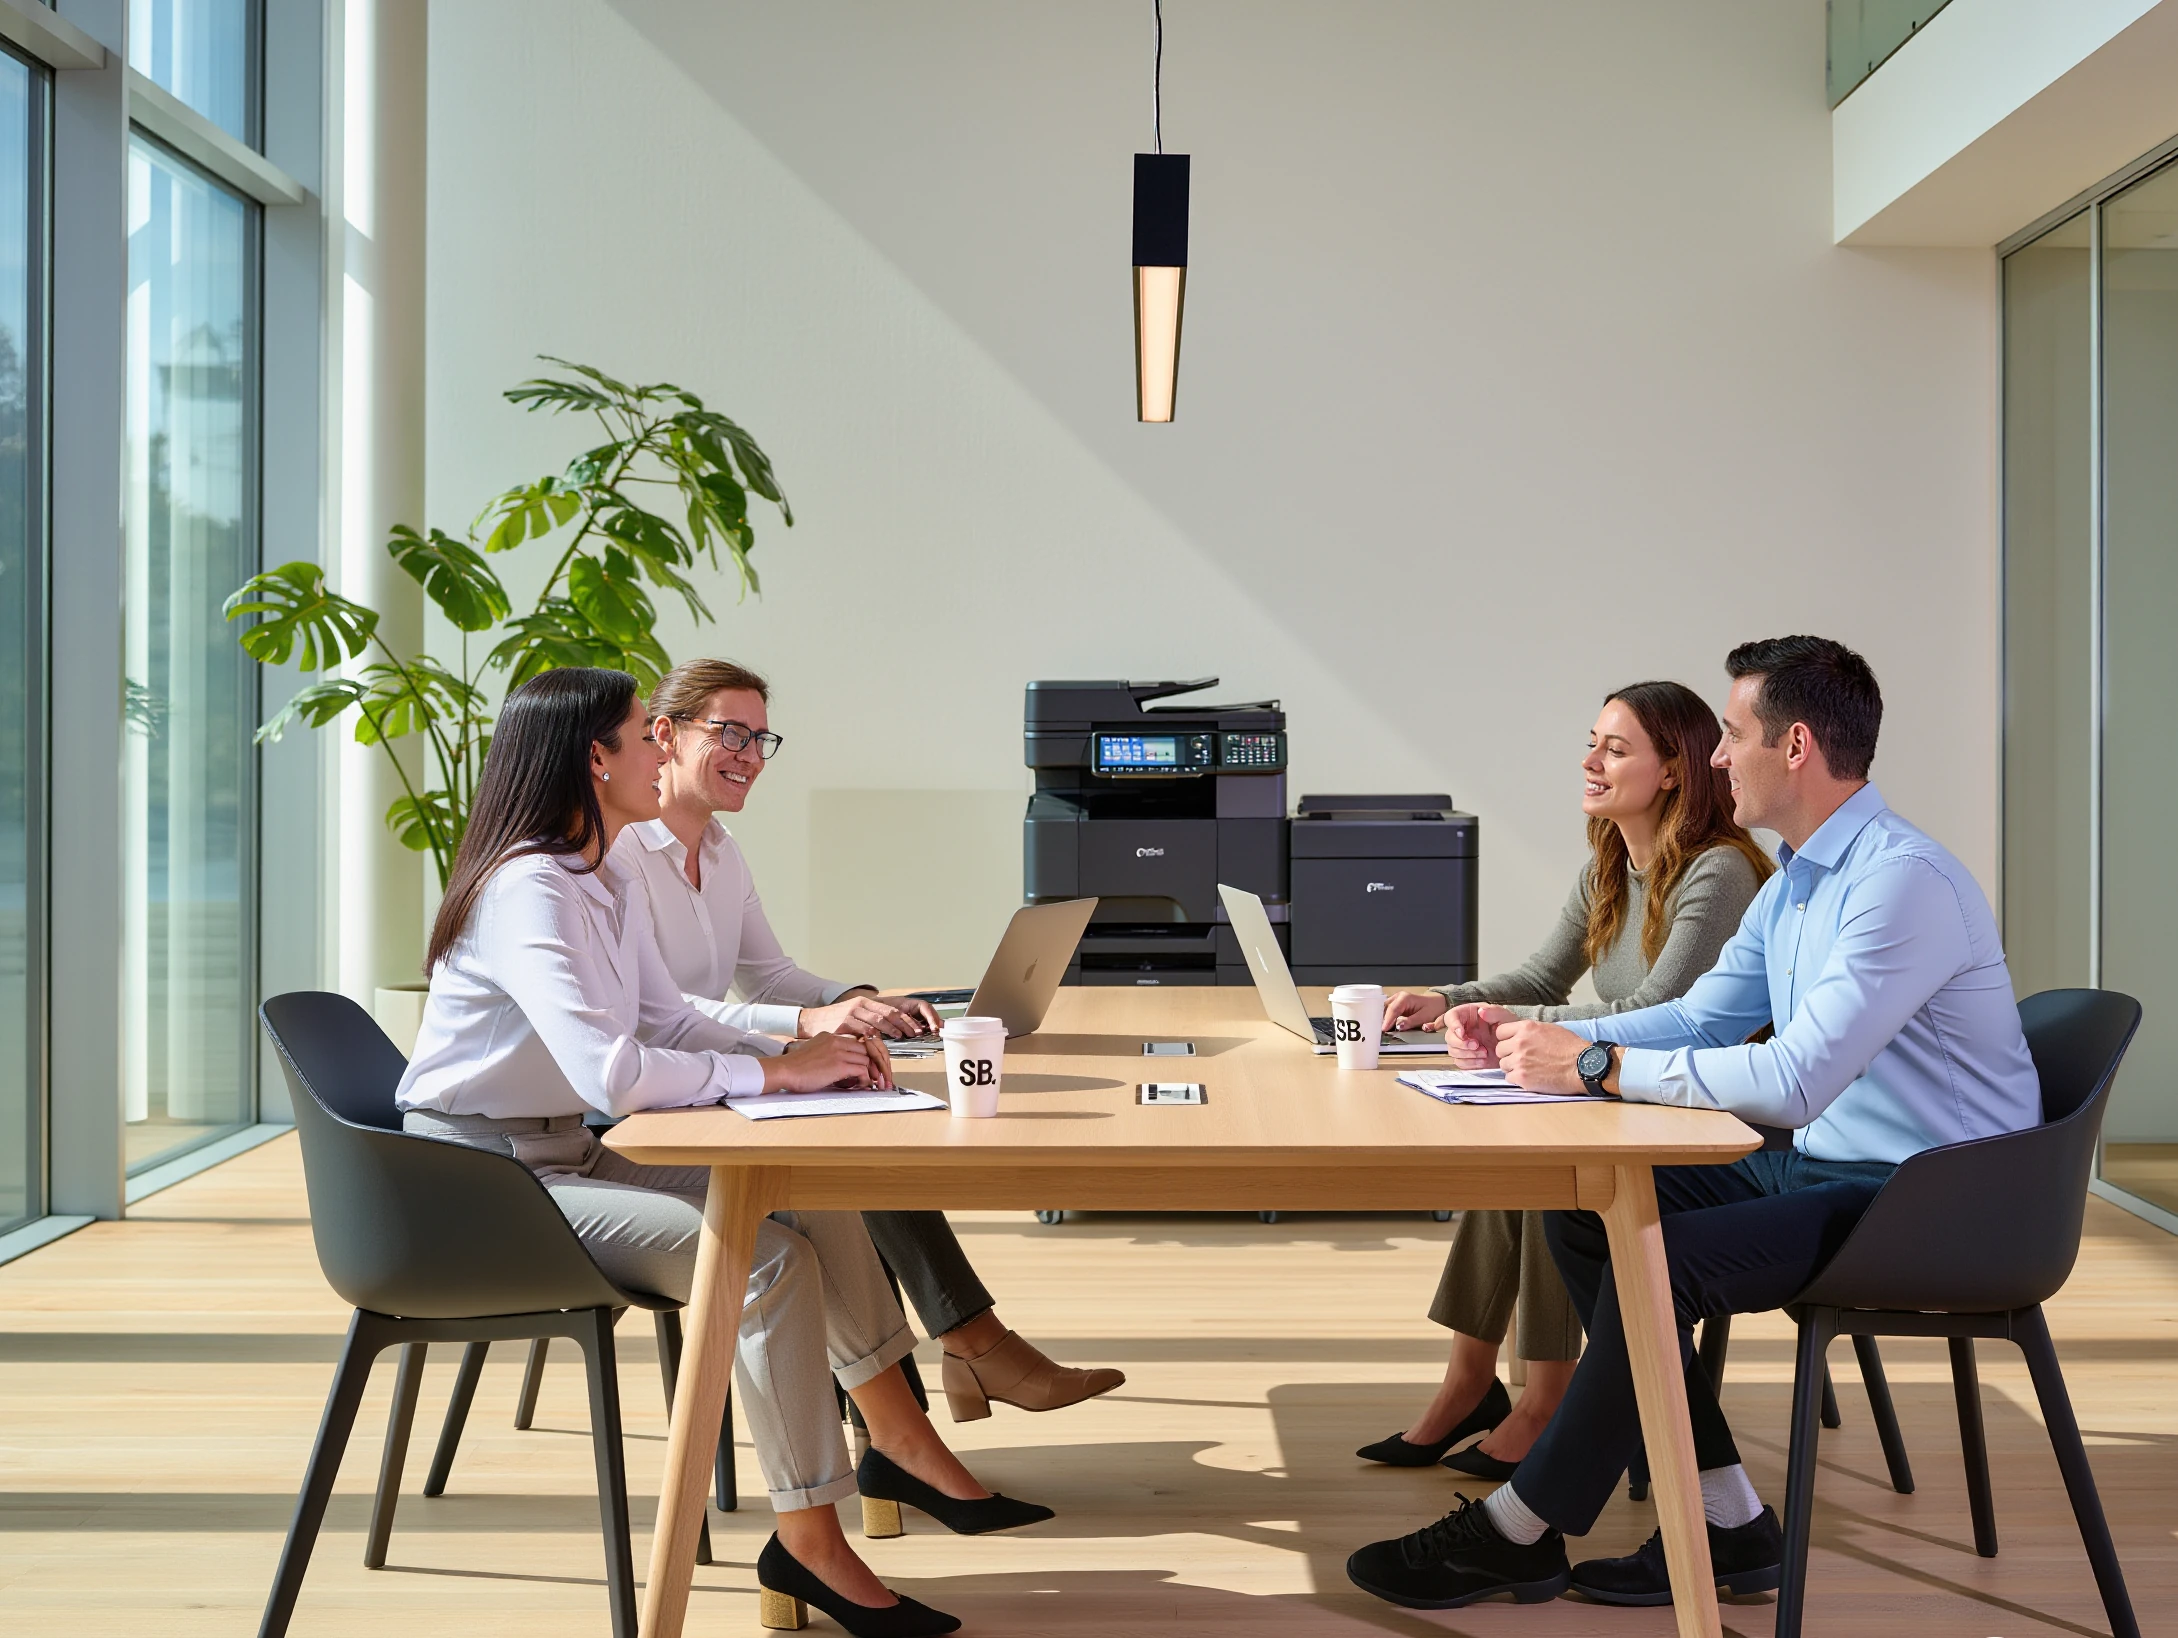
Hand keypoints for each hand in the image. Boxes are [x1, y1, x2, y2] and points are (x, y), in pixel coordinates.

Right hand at [764, 1031, 895, 1092]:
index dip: (867, 1055)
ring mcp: (838, 1052)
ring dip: (871, 1073)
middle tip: (878, 1076)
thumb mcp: (815, 1053)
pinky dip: (865, 1079)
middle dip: (875, 1063)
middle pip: (867, 1049)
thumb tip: (848, 1069)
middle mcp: (836, 1041)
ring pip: (867, 1059)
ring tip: (871, 1083)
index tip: (871, 1066)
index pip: (858, 1042)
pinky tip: (861, 1086)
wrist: (783, 1071)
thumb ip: (831, 1055)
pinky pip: (862, 1070)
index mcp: (830, 1036)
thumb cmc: (795, 1068)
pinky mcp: (838, 1065)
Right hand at [799, 992, 938, 1039]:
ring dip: (892, 1032)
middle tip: (915, 1033)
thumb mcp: (850, 1019)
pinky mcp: (842, 1027)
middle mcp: (858, 1006)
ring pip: (877, 1023)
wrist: (809, 1024)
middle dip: (903, 1024)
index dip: (904, 1019)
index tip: (916, 1027)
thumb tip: (884, 1033)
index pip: (888, 1009)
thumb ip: (866, 1023)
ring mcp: (850, 1016)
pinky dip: (874, 1041)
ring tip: (902, 1037)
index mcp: (862, 1003)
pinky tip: (881, 1045)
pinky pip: (862, 1033)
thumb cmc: (830, 1025)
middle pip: (886, 1014)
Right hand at [1383, 991, 1448, 1030]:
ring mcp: (1397, 1000)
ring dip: (1383, 1020)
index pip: (1393, 1009)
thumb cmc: (1433, 1008)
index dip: (1387, 1020)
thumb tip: (1398, 1027)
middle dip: (1382, 1020)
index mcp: (1405, 998)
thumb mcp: (1424, 1017)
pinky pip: (1389, 1012)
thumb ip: (1410, 1022)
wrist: (1438, 1003)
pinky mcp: (1397, 1005)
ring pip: (1385, 1010)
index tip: (1383, 1029)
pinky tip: (1386, 1027)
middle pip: (1386, 1009)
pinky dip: (1387, 1019)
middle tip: (1380, 1031)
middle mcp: (1398, 997)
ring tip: (1382, 1030)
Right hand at [1444, 1003, 1514, 1067]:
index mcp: (1468, 1015)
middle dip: (1461, 1044)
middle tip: (1476, 1045)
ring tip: (1484, 1053)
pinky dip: (1470, 1063)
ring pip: (1453, 1051)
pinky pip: (1460, 1062)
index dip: (1453, 1025)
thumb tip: (1481, 1012)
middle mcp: (1462, 1029)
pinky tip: (1483, 1061)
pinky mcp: (1467, 1057)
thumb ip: (1494, 1012)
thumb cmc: (1509, 1027)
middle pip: (1449, 1037)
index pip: (1451, 1017)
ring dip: (1467, 1055)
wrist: (1515, 1046)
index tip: (1462, 1033)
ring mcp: (1464, 1044)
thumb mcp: (1505, 1016)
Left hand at [1493, 1020, 1592, 1092]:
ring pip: (1503, 1065)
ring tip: (1528, 1069)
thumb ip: (1530, 1031)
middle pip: (1500, 1050)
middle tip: (1522, 1059)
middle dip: (1509, 1054)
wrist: (1582, 1066)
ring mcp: (1519, 1060)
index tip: (1513, 1045)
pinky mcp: (1522, 1077)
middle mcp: (1519, 1042)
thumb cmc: (1570, 1047)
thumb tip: (1519, 1034)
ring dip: (1512, 1067)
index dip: (1506, 1039)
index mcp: (1526, 1028)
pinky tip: (1530, 1077)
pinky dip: (1517, 1079)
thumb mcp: (1549, 1029)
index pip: (1500, 1032)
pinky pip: (1509, 1078)